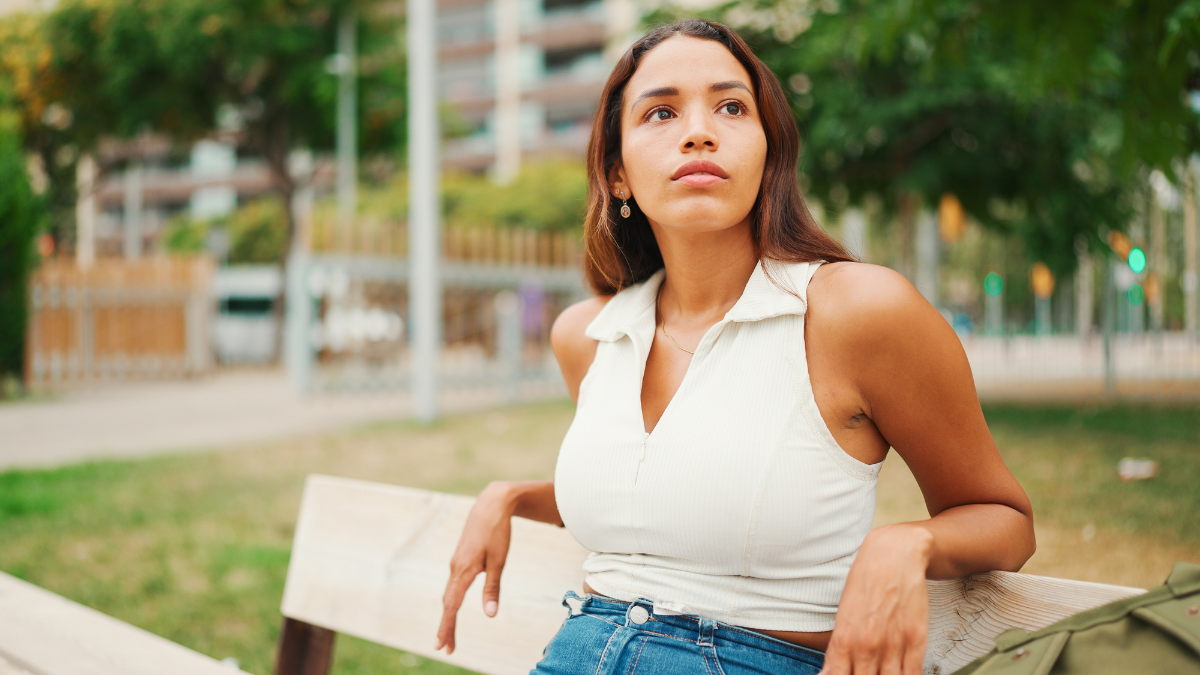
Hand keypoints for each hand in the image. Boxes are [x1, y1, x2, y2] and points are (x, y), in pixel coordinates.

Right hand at [435, 481, 516, 653]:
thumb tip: (490, 615)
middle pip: (447, 603)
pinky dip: (450, 600)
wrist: (491, 504)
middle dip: (446, 627)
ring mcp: (456, 562)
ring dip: (447, 614)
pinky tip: (452, 606)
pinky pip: (452, 584)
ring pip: (448, 594)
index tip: (443, 646)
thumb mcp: (499, 561)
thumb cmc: (497, 532)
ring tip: (448, 633)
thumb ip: (492, 588)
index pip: (452, 606)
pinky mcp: (460, 558)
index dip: (448, 627)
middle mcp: (455, 568)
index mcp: (463, 570)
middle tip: (445, 648)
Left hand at [820, 524, 932, 674]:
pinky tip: (900, 674)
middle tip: (866, 672)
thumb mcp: (842, 616)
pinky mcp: (916, 640)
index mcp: (844, 638)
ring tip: (880, 673)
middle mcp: (867, 644)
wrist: (893, 555)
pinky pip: (912, 674)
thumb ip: (837, 651)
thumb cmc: (865, 583)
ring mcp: (893, 644)